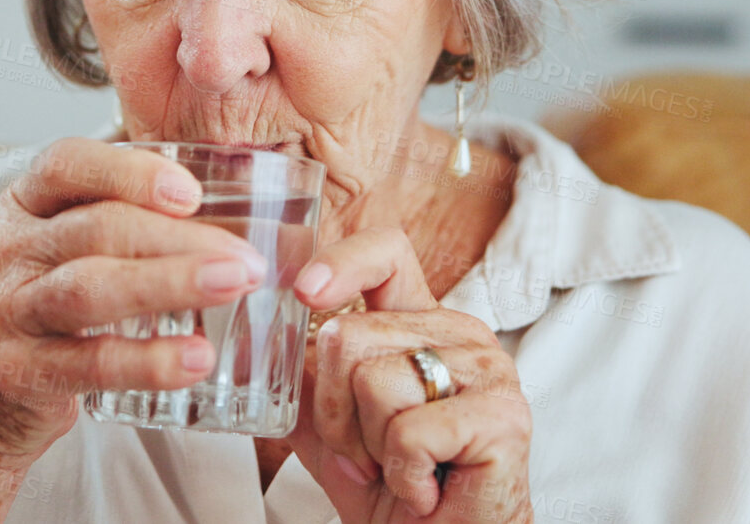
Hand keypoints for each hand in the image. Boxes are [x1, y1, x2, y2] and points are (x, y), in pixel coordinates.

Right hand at [0, 138, 268, 520]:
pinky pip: (89, 363)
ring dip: (169, 283)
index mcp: (24, 205)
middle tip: (247, 256)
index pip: (66, 164)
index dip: (129, 171)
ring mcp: (8, 310)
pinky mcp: (18, 371)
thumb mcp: (65, 249)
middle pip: (95, 228)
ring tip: (233, 286)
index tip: (191, 192)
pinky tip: (195, 359)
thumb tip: (244, 204)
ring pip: (90, 289)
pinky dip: (147, 360)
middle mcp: (9, 249)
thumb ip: (129, 220)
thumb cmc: (46, 309)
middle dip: (179, 238)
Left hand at [287, 227, 532, 523]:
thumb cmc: (400, 494)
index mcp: (423, 324)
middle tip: (371, 454)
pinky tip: (425, 487)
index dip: (342, 262)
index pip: (386, 255)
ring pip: (374, 383)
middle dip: (337, 414)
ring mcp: (488, 372)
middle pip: (350, 336)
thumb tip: (247, 352)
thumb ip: (300, 386)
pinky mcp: (502, 417)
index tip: (306, 291)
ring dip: (370, 448)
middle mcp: (459, 336)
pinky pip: (408, 432)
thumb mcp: (333, 434)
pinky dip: (402, 474)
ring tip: (403, 469)